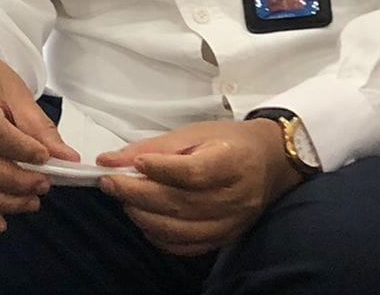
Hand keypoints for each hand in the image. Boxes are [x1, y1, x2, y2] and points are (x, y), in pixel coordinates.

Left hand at [94, 119, 298, 255]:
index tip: (131, 164)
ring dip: (143, 216)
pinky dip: (159, 236)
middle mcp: (234, 197)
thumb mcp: (193, 133)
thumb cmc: (229, 142)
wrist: (269, 163)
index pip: (193, 172)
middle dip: (137, 194)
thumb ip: (152, 148)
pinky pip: (187, 246)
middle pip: (180, 203)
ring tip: (124, 199)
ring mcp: (230, 222)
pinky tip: (145, 219)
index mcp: (231, 162)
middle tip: (109, 183)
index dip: (159, 170)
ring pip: (180, 229)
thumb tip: (110, 160)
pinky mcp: (225, 238)